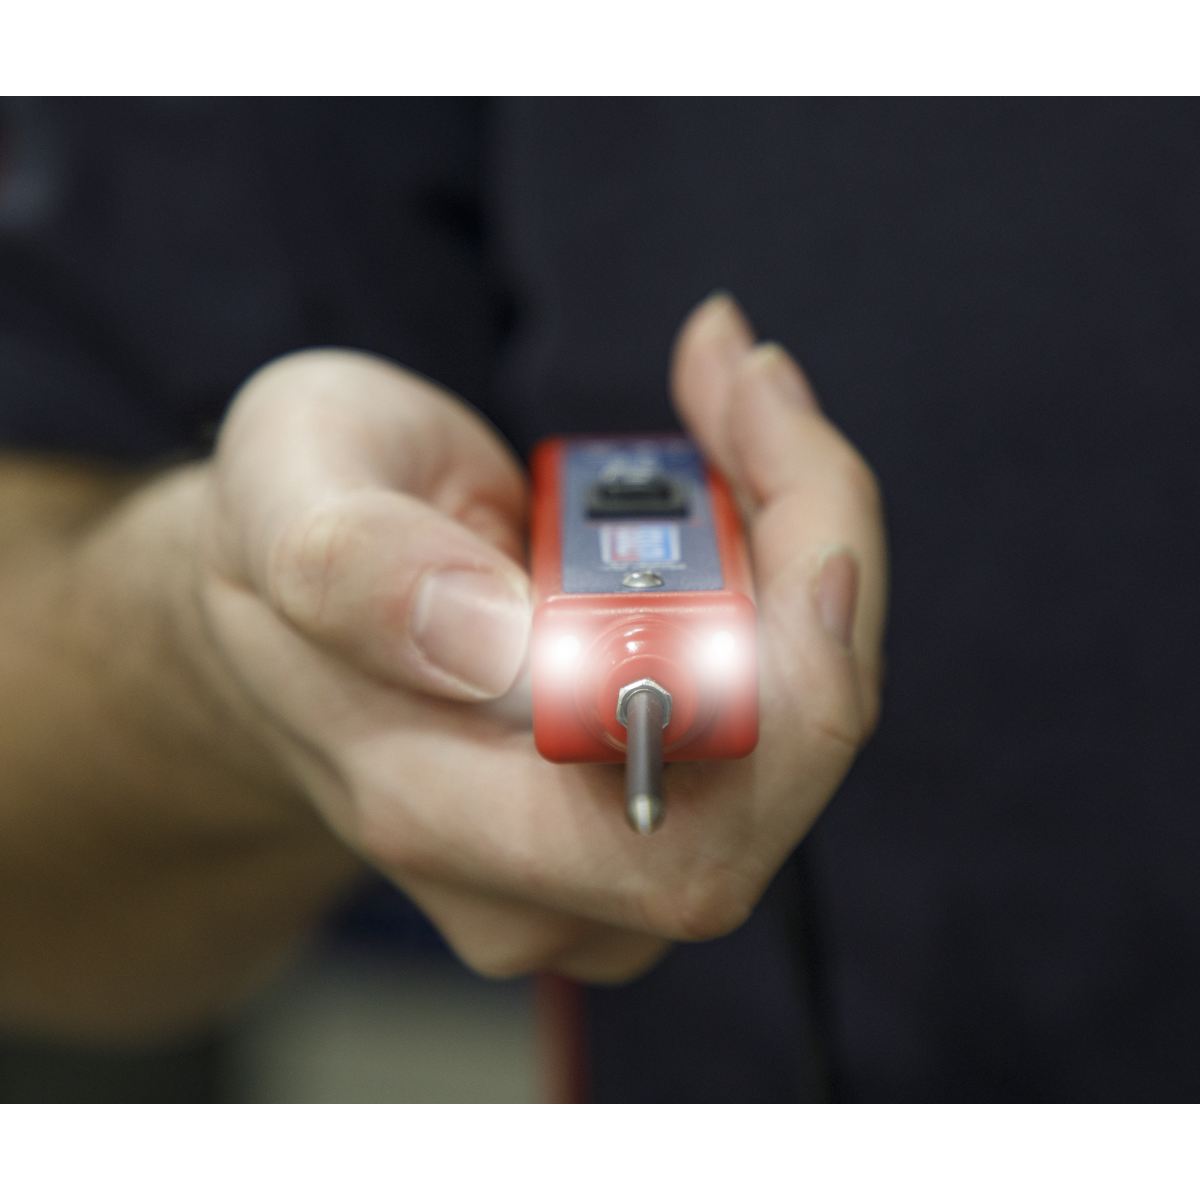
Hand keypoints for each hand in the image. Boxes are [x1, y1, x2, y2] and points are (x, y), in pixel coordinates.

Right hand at [199, 294, 885, 981]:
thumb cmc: (281, 532)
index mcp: (430, 807)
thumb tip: (494, 641)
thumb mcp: (283, 486)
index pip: (662, 827)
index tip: (767, 479)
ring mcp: (602, 860)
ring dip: (812, 559)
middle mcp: (534, 875)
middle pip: (772, 787)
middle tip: (755, 403)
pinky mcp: (654, 811)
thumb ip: (353, 566)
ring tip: (739, 412)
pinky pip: (789, 714)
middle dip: (814, 576)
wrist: (286, 608)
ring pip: (801, 744)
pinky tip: (744, 477)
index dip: (772, 686)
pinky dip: (800, 582)